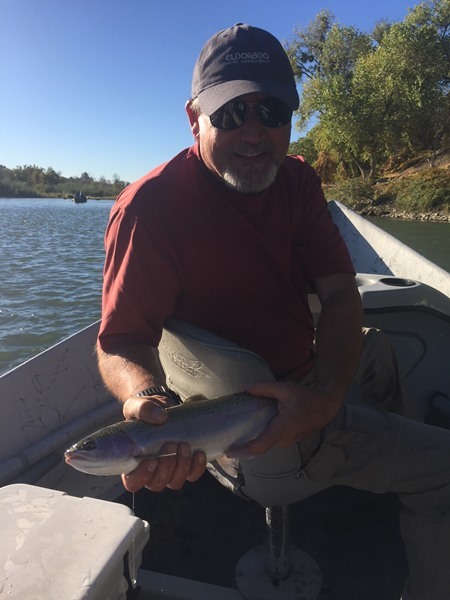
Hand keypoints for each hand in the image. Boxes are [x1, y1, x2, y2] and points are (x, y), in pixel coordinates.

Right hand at [121, 394, 206, 491]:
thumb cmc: (145, 412)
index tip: (152, 459)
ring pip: (175, 482)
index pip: (133, 482)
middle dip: (167, 466)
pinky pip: (193, 474)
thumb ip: (143, 409)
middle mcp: (151, 472)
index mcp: (133, 462)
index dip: (142, 476)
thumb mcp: (137, 406)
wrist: (164, 409)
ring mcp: (169, 471)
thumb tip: (160, 417)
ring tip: (184, 445)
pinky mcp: (186, 466)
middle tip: (171, 444)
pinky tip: (199, 453)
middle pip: (157, 483)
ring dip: (182, 466)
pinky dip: (197, 466)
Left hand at [228, 380, 342, 458]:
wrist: (326, 407)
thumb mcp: (285, 388)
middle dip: (243, 446)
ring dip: (252, 441)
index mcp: (282, 429)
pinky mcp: (288, 440)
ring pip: (265, 444)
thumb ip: (263, 387)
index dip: (243, 451)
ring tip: (235, 433)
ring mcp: (287, 442)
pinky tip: (252, 428)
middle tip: (226, 439)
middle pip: (259, 447)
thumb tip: (244, 388)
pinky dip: (260, 437)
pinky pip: (271, 441)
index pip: (260, 446)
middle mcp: (283, 440)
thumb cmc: (306, 398)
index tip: (229, 451)